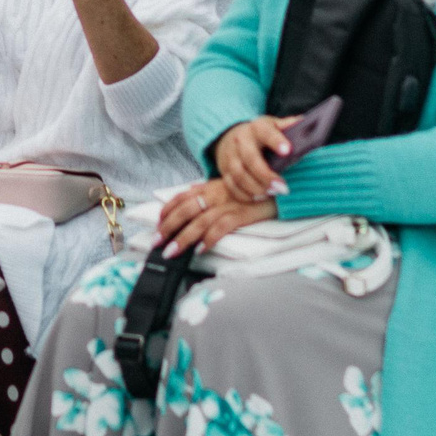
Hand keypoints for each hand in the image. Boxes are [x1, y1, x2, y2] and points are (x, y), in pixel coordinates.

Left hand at [155, 177, 277, 258]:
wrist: (278, 185)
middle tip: (156, 242)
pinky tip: (200, 249)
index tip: (157, 224)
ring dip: (183, 237)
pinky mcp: (242, 213)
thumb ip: (208, 188)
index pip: (182, 196)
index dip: (167, 210)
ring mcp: (229, 203)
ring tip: (172, 252)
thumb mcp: (228, 183)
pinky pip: (221, 227)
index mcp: (210, 186)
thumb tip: (188, 191)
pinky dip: (209, 238)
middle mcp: (216, 193)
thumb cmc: (253, 188)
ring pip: (199, 221)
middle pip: (185, 209)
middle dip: (168, 227)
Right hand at [212, 116, 294, 202]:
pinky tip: (258, 197)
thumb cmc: (260, 134)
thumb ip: (288, 126)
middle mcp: (240, 141)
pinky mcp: (224, 170)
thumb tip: (304, 122)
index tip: (288, 150)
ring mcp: (230, 156)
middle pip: (250, 159)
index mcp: (257, 128)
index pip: (266, 133)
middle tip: (282, 187)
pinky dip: (245, 194)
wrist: (231, 136)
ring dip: (256, 188)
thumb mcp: (273, 125)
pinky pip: (231, 185)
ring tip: (272, 193)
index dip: (276, 141)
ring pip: (239, 175)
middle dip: (266, 175)